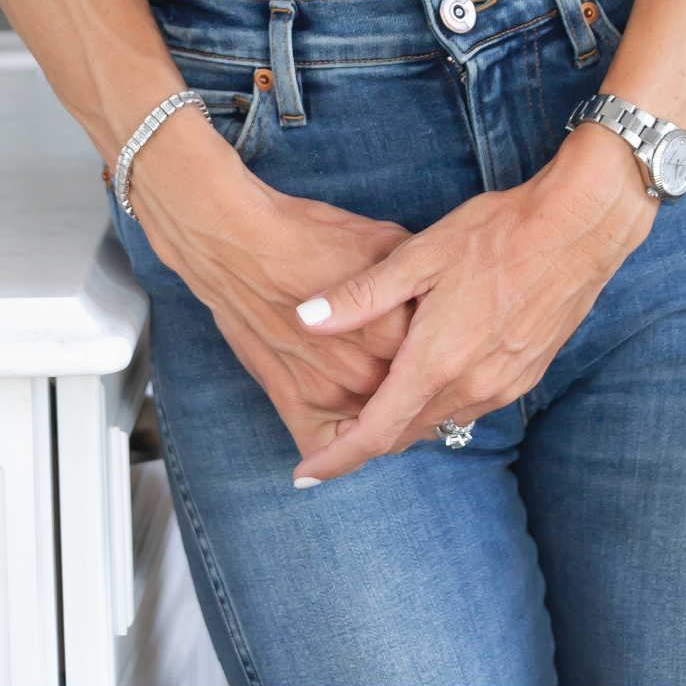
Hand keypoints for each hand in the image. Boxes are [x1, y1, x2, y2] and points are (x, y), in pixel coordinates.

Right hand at [130, 110, 416, 456]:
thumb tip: (445, 293)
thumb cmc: (304, 234)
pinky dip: (339, 451)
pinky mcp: (291, 402)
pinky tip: (351, 430)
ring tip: (393, 401)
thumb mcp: (380, 239)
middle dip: (423, 396)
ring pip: (375, 432)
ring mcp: (326, 393)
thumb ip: (420, 277)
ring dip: (387, 422)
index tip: (447, 354)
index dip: (446, 359)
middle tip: (428, 383)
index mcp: (396, 330)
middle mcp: (365, 370)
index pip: (440, 364)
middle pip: (412, 404)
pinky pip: (325, 448)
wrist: (237, 240)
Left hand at [286, 126, 656, 483]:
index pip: (375, 433)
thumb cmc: (495, 236)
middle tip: (327, 433)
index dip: (336, 459)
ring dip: (403, 421)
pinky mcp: (523, 377)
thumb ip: (360, 296)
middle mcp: (471, 387)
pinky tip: (425, 378)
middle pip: (405, 434)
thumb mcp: (418, 257)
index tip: (304, 475)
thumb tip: (304, 318)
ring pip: (438, 422)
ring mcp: (501, 387)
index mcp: (437, 363)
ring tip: (369, 406)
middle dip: (365, 439)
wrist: (575, 232)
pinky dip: (437, 404)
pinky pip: (468, 407)